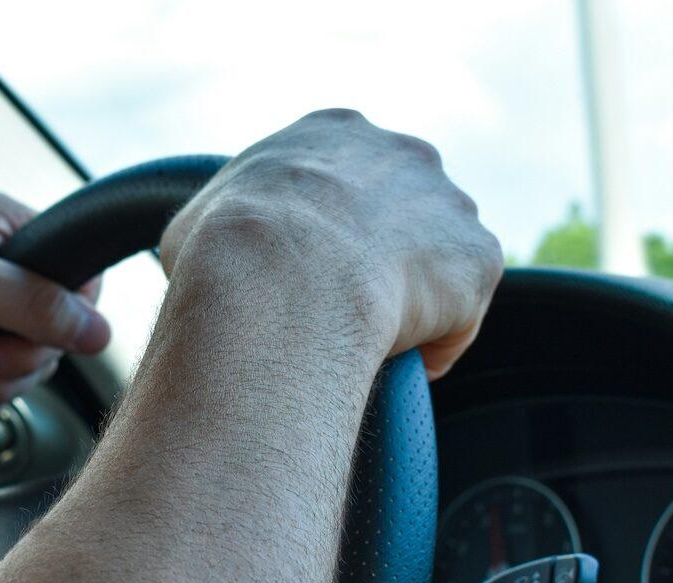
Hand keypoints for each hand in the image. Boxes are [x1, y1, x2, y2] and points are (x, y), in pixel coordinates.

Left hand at [0, 193, 109, 424]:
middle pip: (58, 327)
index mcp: (7, 224)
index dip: (66, 315)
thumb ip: (33, 303)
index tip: (31, 337)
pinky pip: (9, 383)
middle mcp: (4, 263)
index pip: (78, 271)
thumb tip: (99, 331)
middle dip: (17, 359)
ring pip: (34, 362)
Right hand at [161, 109, 501, 378]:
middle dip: (380, 255)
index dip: (327, 227)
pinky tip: (396, 360)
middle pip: (402, 210)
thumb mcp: (194, 222)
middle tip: (341, 306)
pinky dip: (433, 343)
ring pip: (437, 261)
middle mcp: (402, 152)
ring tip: (368, 341)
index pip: (343, 175)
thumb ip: (220, 227)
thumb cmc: (226, 250)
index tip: (311, 267)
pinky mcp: (478, 259)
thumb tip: (201, 261)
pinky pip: (459, 315)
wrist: (279, 279)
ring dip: (413, 298)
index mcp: (333, 132)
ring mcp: (449, 203)